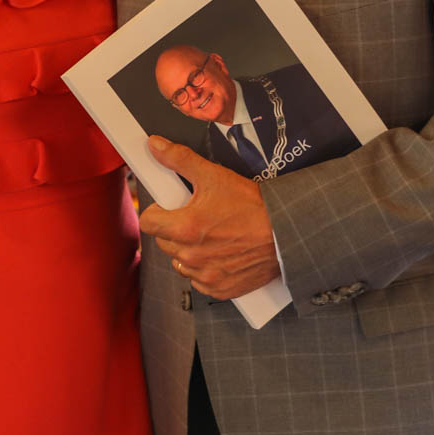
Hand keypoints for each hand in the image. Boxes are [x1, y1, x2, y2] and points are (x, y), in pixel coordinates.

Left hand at [137, 136, 281, 299]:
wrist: (285, 234)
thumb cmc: (254, 207)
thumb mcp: (216, 176)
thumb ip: (181, 160)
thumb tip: (156, 146)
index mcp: (185, 228)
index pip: (148, 222)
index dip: (157, 211)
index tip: (169, 207)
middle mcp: (192, 256)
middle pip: (164, 242)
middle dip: (175, 229)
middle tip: (197, 217)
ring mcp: (205, 275)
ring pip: (180, 262)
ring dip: (189, 251)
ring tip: (211, 235)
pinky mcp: (219, 288)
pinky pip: (198, 280)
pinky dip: (206, 269)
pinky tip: (221, 254)